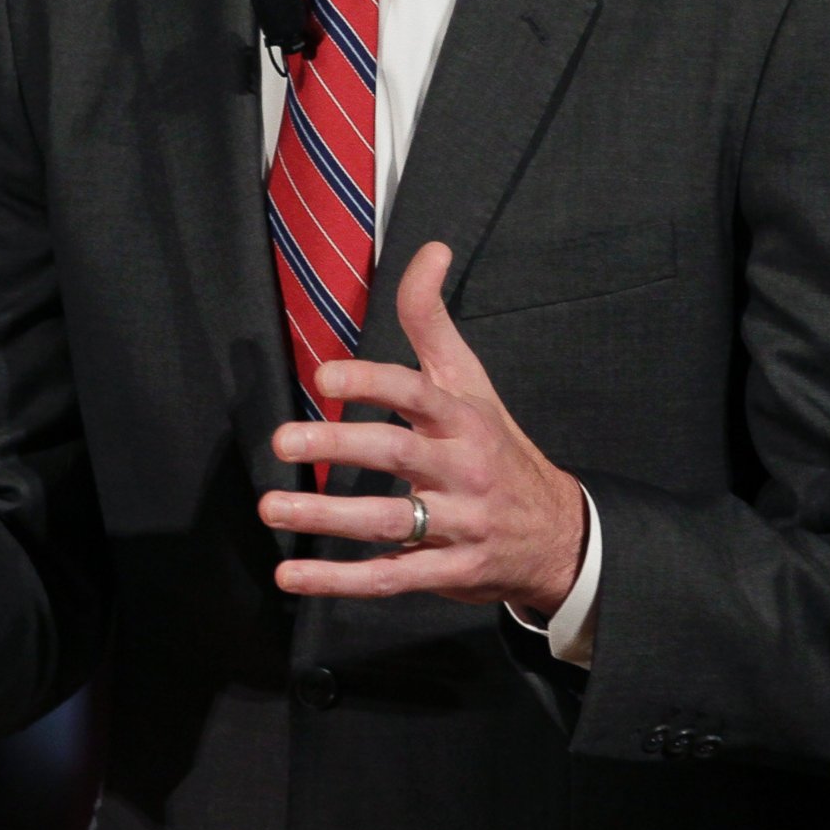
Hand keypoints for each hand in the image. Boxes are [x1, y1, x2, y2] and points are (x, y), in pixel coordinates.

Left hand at [259, 241, 587, 616]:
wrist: (557, 533)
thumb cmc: (497, 446)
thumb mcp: (472, 381)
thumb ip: (433, 320)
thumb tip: (430, 249)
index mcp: (464, 419)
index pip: (419, 394)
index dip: (373, 381)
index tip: (326, 375)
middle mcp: (463, 469)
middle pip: (399, 455)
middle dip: (339, 445)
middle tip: (283, 439)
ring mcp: (458, 525)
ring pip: (389, 523)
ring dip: (327, 517)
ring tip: (273, 506)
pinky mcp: (448, 573)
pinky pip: (390, 578)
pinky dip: (338, 580)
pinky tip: (291, 576)